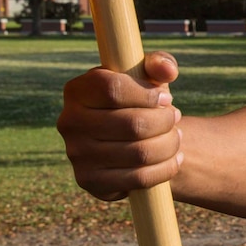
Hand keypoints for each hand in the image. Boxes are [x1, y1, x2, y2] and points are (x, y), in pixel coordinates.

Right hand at [57, 51, 182, 200]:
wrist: (129, 140)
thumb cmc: (140, 100)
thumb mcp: (148, 76)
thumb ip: (160, 64)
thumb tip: (167, 71)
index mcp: (77, 90)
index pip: (112, 88)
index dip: (147, 94)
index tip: (166, 98)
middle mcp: (69, 122)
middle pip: (132, 124)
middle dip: (165, 121)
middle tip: (175, 117)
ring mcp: (77, 154)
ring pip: (140, 153)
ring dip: (169, 144)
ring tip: (176, 137)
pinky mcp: (90, 181)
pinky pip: (138, 178)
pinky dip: (165, 168)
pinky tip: (174, 158)